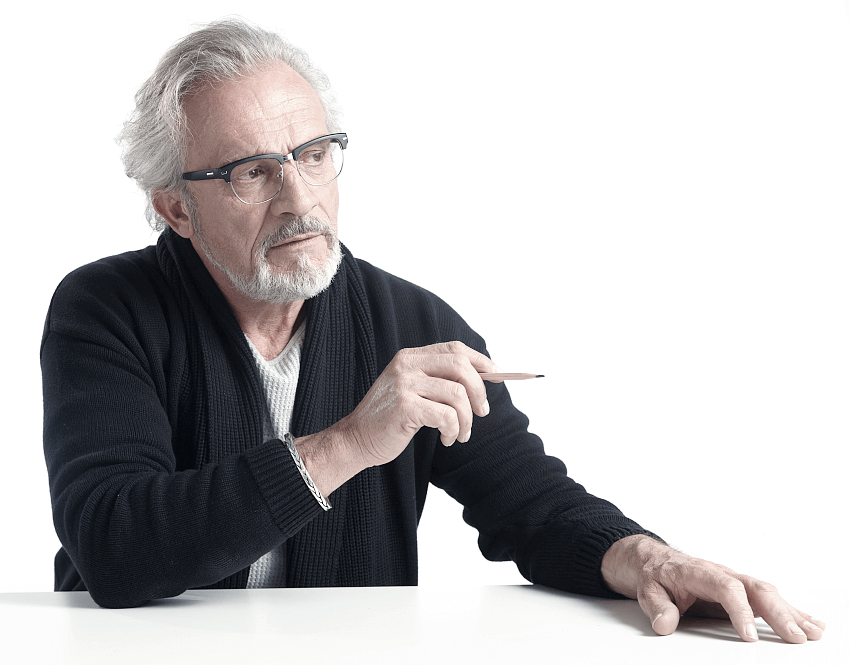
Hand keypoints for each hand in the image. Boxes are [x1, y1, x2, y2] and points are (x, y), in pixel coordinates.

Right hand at [336, 341, 496, 468]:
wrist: (356, 439)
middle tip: (481, 413)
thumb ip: (439, 380)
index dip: (481, 361)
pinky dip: (454, 430)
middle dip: (479, 392)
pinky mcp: (405, 406)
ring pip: (457, 395)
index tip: (498, 375)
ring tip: (459, 434)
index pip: (454, 349)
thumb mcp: (413, 390)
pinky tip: (447, 438)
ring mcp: (404, 384)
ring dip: (467, 420)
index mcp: (410, 357)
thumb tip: (483, 378)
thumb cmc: (390, 418)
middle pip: (461, 366)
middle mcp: (407, 365)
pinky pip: (447, 416)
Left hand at [601, 535, 825, 642]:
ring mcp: (734, 581)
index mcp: (699, 572)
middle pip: (756, 589)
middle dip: (778, 613)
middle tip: (796, 637)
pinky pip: (769, 599)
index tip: (750, 636)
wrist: (655, 561)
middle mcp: (722, 573)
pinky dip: (791, 611)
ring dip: (792, 613)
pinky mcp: (741, 591)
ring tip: (814, 633)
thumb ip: (657, 607)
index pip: (726, 587)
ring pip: (768, 593)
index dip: (740, 611)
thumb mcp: (647, 590)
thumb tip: (665, 624)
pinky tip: (812, 623)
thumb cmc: (655, 575)